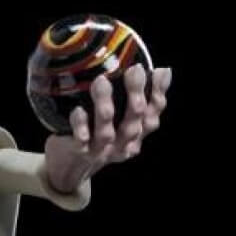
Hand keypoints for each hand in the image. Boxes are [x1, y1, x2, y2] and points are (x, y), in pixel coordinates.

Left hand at [44, 65, 171, 193]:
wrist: (71, 165)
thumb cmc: (98, 132)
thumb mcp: (122, 118)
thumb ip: (138, 97)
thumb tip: (164, 70)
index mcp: (137, 135)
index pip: (152, 116)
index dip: (157, 95)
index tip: (157, 71)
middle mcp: (123, 145)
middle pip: (133, 123)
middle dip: (135, 96)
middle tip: (134, 70)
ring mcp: (101, 150)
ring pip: (107, 132)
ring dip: (105, 107)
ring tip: (102, 82)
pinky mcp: (80, 152)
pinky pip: (81, 140)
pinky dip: (81, 126)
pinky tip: (79, 110)